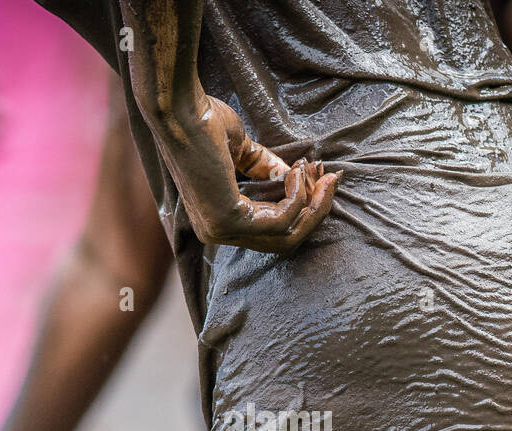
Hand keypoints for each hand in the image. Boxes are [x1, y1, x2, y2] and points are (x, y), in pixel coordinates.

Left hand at [155, 94, 340, 252]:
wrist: (181, 109)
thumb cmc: (204, 121)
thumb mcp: (243, 151)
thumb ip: (267, 169)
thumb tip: (297, 177)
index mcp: (217, 219)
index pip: (270, 231)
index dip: (302, 208)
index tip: (322, 178)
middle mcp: (216, 232)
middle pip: (283, 240)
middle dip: (314, 210)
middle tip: (331, 180)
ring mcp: (220, 230)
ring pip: (286, 234)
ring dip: (311, 202)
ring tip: (315, 171)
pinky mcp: (227, 220)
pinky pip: (280, 220)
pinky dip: (296, 196)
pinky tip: (296, 172)